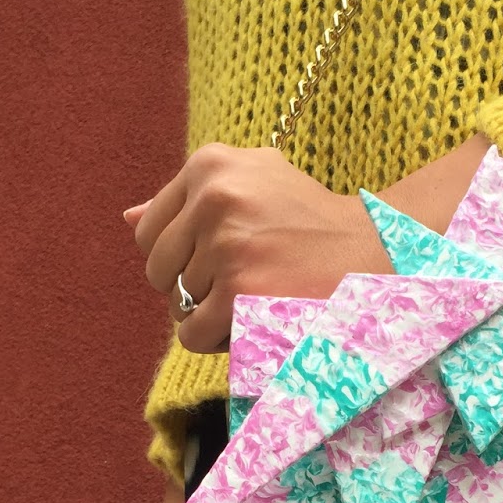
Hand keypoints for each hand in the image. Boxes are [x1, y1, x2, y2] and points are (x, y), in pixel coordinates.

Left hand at [123, 135, 502, 352]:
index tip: (226, 261)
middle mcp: (215, 194)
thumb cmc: (312, 227)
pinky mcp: (239, 291)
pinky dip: (220, 340)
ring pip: (177, 307)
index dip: (180, 261)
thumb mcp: (256, 187)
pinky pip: (192, 335)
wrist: (376, 258)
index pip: (148, 233)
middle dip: (192, 290)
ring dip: (215, 315)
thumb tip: (127, 219)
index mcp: (211, 163)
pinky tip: (260, 318)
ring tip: (266, 293)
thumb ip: (189, 202)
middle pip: (157, 272)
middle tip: (248, 283)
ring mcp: (227, 243)